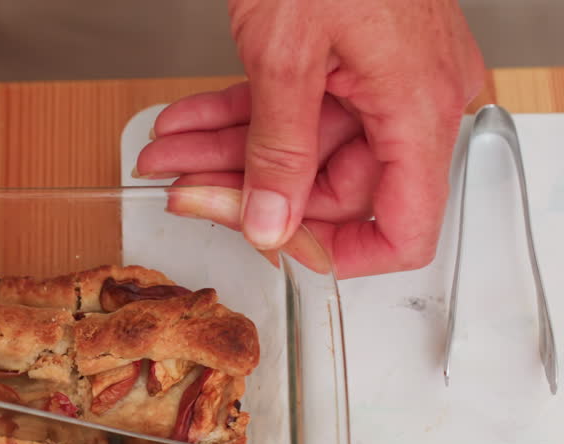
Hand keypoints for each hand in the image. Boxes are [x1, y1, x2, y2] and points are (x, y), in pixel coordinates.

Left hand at [134, 0, 484, 277]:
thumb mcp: (288, 55)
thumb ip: (278, 150)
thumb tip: (270, 226)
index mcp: (418, 111)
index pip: (401, 229)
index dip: (334, 251)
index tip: (271, 246)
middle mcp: (407, 102)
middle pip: (327, 187)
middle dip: (243, 188)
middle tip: (181, 189)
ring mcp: (375, 82)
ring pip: (295, 147)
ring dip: (221, 154)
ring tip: (163, 157)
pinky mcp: (342, 63)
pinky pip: (288, 108)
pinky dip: (232, 116)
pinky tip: (182, 124)